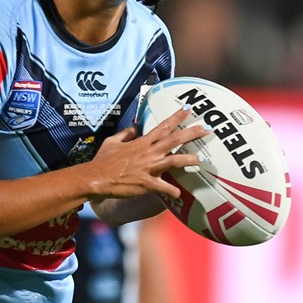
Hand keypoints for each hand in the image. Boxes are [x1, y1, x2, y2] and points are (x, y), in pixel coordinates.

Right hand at [82, 109, 205, 200]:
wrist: (96, 178)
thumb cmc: (103, 161)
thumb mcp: (113, 141)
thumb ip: (126, 133)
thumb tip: (135, 127)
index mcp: (142, 142)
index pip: (163, 126)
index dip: (177, 116)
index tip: (189, 109)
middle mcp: (149, 152)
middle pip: (175, 139)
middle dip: (192, 133)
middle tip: (207, 129)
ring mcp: (149, 167)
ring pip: (174, 160)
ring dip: (189, 159)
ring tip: (200, 160)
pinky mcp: (146, 183)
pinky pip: (164, 187)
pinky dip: (172, 191)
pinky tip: (179, 194)